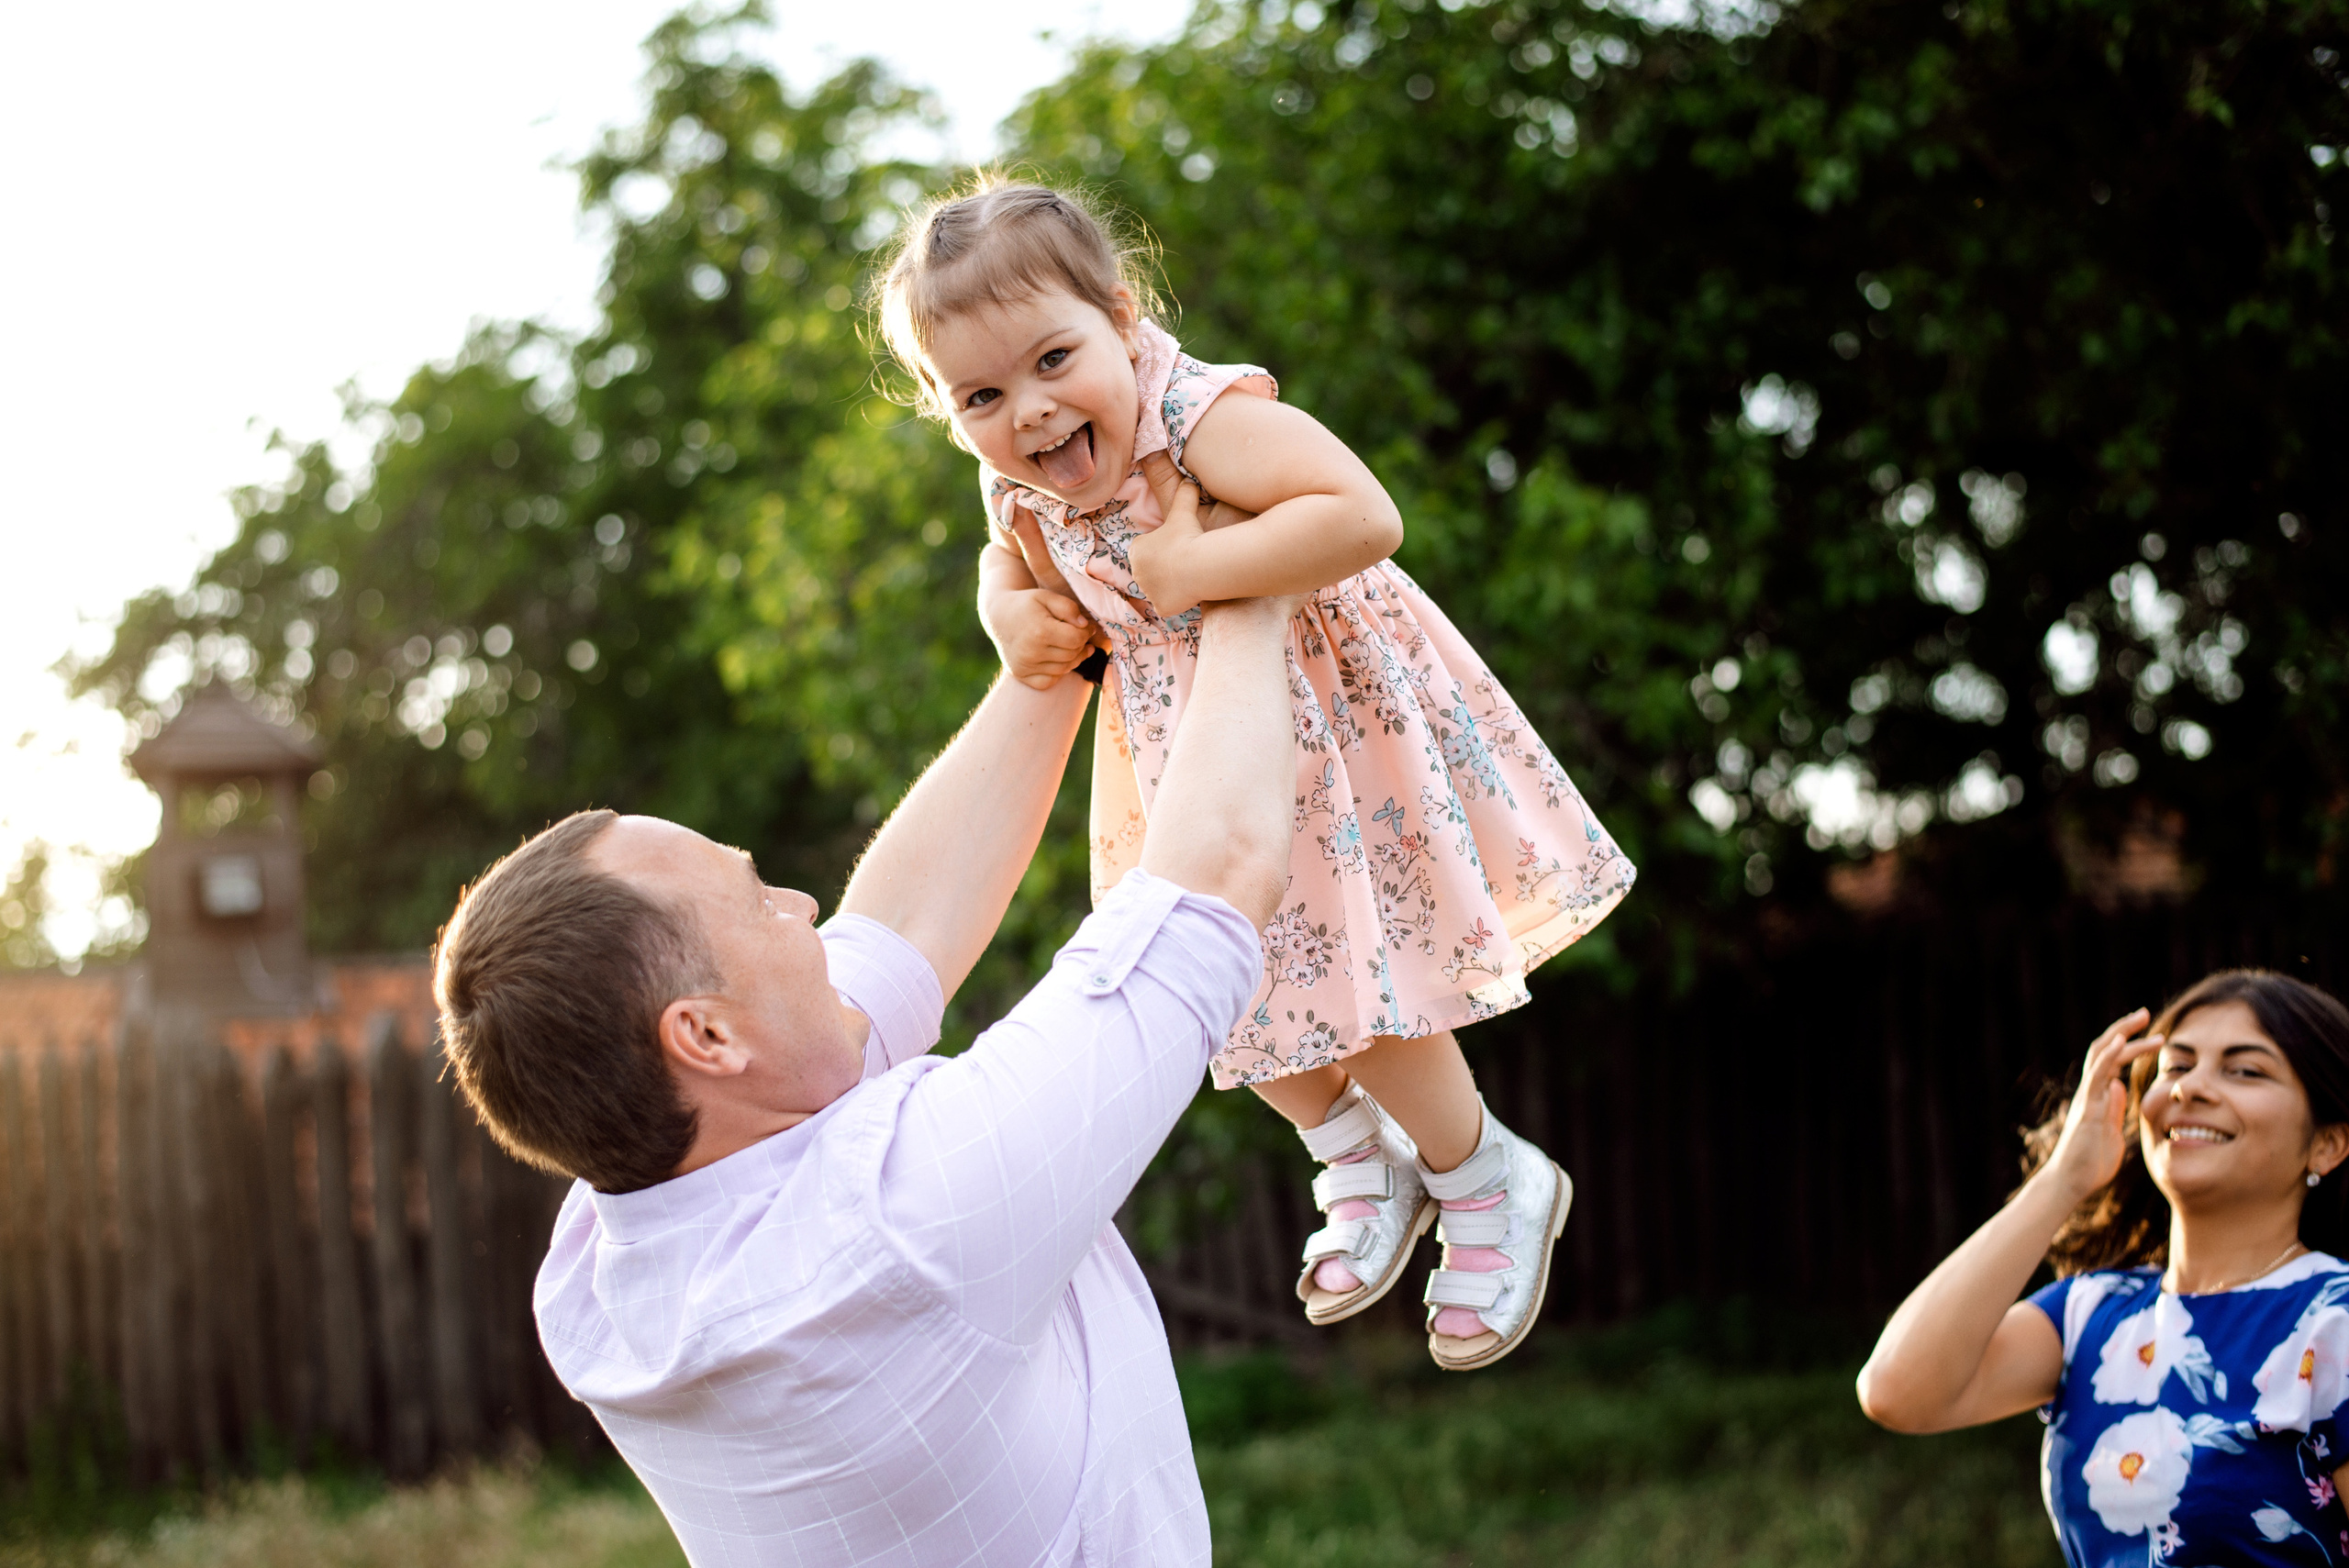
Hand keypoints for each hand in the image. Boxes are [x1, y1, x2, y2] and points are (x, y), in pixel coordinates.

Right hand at [977, 541, 1102, 690]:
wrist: (999, 616)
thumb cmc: (1027, 604)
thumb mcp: (1047, 597)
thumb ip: (1068, 608)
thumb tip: (1085, 626)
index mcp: (1040, 631)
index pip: (1076, 639)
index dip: (1086, 633)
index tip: (1086, 627)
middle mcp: (1031, 652)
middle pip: (1072, 655)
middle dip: (1080, 645)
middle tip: (1079, 635)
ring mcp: (1024, 666)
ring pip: (1063, 669)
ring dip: (1072, 658)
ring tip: (1070, 645)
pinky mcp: (1020, 674)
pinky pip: (1049, 681)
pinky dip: (1057, 673)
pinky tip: (1056, 658)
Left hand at [1128, 452, 1206, 613]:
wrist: (1198, 564)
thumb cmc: (1188, 535)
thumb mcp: (1184, 509)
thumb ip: (1184, 493)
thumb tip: (1190, 479)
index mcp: (1137, 549)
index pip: (1147, 549)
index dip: (1163, 548)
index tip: (1177, 547)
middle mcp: (1137, 572)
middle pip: (1151, 571)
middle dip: (1163, 569)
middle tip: (1184, 563)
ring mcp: (1148, 592)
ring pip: (1159, 589)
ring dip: (1170, 585)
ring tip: (1188, 578)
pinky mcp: (1161, 607)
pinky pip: (1168, 605)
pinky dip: (1177, 602)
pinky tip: (1190, 593)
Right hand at [2044, 1008, 2164, 1203]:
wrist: (2072, 1182)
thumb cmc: (2090, 1162)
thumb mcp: (2111, 1131)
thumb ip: (2114, 1108)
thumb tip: (2120, 1087)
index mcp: (2099, 1095)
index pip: (2113, 1060)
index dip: (2129, 1043)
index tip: (2150, 1032)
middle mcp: (2091, 1090)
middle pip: (2105, 1049)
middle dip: (2125, 1029)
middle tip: (2145, 1013)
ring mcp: (2088, 1096)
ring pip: (2101, 1055)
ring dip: (2122, 1034)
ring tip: (2142, 1018)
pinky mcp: (2088, 1107)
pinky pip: (2097, 1075)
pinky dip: (2109, 1055)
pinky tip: (2121, 1040)